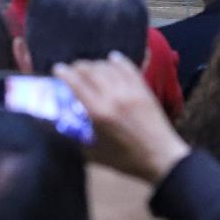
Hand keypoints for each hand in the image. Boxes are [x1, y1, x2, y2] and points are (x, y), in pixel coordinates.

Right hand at [55, 53, 190, 184]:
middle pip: (92, 71)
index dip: (65, 74)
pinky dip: (118, 61)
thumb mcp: (96, 155)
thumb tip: (61, 131)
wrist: (161, 157)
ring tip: (90, 67)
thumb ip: (77, 141)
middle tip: (72, 69)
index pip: (77, 85)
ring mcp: (130, 91)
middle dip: (79, 66)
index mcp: (100, 113)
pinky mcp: (143, 89)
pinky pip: (128, 68)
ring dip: (96, 63)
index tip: (57, 69)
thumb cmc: (127, 160)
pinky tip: (112, 58)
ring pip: (109, 67)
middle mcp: (114, 97)